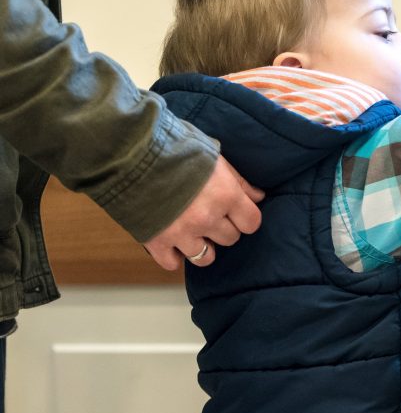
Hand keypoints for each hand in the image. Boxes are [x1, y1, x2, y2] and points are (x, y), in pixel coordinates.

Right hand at [142, 156, 263, 269]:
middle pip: (230, 239)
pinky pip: (173, 264)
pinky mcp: (156, 242)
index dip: (245, 218)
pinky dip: (172, 255)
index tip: (235, 212)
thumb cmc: (175, 148)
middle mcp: (207, 218)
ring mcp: (182, 233)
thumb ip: (239, 181)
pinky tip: (171, 240)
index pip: (251, 223)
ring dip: (201, 245)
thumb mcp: (214, 158)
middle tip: (208, 214)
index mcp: (226, 195)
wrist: (130, 152)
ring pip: (206, 257)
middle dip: (222, 228)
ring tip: (192, 231)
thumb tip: (259, 197)